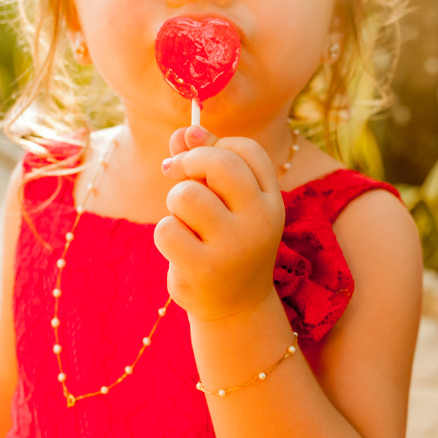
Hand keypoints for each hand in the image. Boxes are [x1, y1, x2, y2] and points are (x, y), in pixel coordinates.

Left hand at [155, 127, 285, 321]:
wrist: (235, 306)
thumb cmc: (227, 242)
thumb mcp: (227, 202)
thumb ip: (207, 163)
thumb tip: (185, 131)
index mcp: (271, 200)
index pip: (246, 150)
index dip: (214, 145)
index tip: (196, 158)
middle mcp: (260, 220)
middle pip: (218, 162)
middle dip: (187, 162)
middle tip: (174, 173)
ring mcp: (233, 246)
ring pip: (185, 195)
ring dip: (174, 204)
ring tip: (185, 222)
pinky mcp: (203, 269)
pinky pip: (166, 229)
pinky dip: (166, 234)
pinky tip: (180, 250)